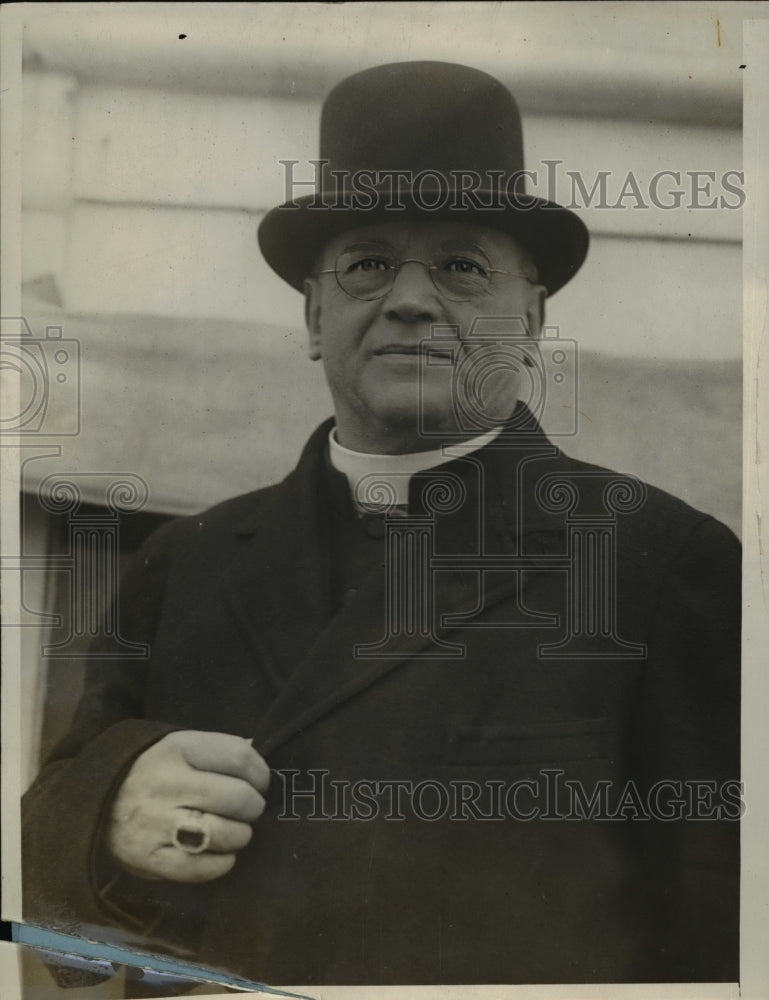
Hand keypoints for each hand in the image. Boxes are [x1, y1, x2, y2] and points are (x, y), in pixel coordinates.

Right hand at [106, 730, 269, 882]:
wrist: (90, 801)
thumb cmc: (148, 771)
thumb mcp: (176, 746)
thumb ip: (215, 751)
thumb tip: (256, 751)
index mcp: (176, 749)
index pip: (239, 756)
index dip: (260, 772)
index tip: (259, 781)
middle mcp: (166, 784)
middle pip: (238, 797)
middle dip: (253, 806)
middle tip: (247, 808)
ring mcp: (156, 823)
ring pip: (225, 834)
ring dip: (240, 835)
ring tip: (234, 831)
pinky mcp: (148, 859)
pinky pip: (201, 868)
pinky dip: (221, 863)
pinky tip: (220, 854)